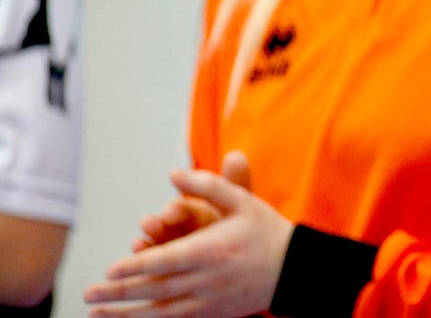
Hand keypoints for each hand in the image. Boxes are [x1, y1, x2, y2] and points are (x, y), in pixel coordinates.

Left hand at [84, 163, 293, 317]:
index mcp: (213, 249)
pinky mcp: (213, 315)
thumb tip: (174, 174)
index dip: (137, 266)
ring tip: (96, 315)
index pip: (167, 260)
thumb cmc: (266, 230)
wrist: (296, 268)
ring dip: (126, 316)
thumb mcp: (242, 200)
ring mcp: (209, 301)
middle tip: (89, 293)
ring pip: (161, 312)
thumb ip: (208, 184)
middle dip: (119, 293)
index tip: (112, 268)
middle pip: (156, 289)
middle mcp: (207, 278)